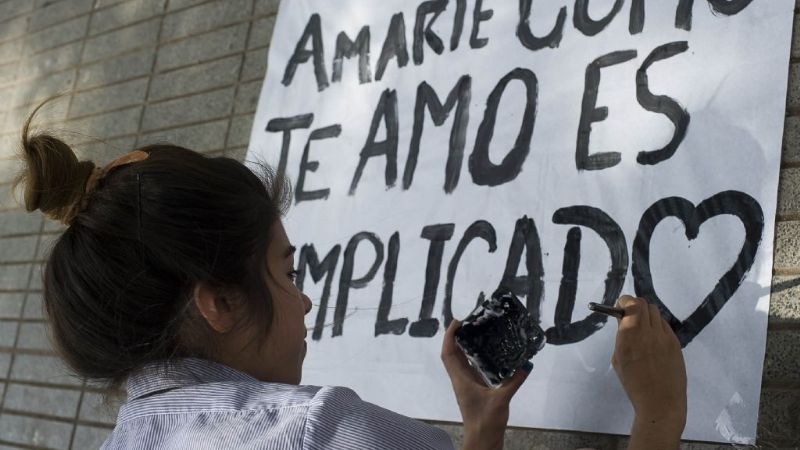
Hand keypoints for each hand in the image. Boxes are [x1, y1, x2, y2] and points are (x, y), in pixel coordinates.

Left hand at [441, 320, 530, 449]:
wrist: (482, 441)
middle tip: (468, 323)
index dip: (449, 336)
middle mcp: (460, 380)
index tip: (456, 322)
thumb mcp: (502, 399)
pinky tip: (485, 355)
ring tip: (475, 333)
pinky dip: (474, 360)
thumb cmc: (486, 422)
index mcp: (460, 380)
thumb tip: (526, 365)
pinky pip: (470, 370)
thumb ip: (514, 381)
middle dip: (456, 338)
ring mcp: (466, 386)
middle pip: (452, 354)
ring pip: (460, 362)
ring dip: (463, 348)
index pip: (448, 353)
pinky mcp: (473, 391)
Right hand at [612, 295, 686, 448]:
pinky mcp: (676, 343)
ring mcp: (665, 337)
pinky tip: (653, 342)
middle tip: (629, 317)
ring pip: (656, 314)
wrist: (660, 402)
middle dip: (635, 306)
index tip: (619, 308)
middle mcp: (649, 331)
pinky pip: (664, 327)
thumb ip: (622, 336)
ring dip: (646, 316)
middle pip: (645, 304)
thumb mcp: (619, 359)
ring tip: (642, 330)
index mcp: (630, 335)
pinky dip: (656, 328)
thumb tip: (624, 320)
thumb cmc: (633, 384)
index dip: (624, 302)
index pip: (631, 303)